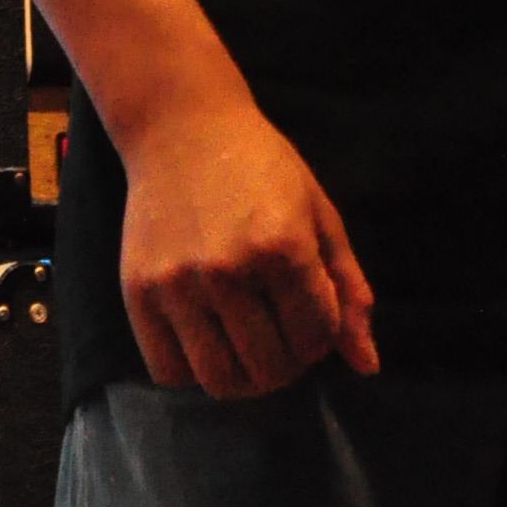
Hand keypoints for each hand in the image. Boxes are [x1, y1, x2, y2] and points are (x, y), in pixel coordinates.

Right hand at [118, 94, 379, 399]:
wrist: (182, 126)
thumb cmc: (261, 166)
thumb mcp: (318, 213)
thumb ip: (347, 289)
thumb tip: (368, 366)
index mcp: (283, 246)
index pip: (316, 337)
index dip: (322, 336)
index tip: (310, 313)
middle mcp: (229, 270)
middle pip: (271, 369)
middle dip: (288, 362)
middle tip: (281, 334)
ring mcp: (179, 284)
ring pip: (221, 381)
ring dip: (244, 377)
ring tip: (247, 345)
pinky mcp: (138, 291)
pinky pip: (169, 371)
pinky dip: (193, 370)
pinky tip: (206, 338)